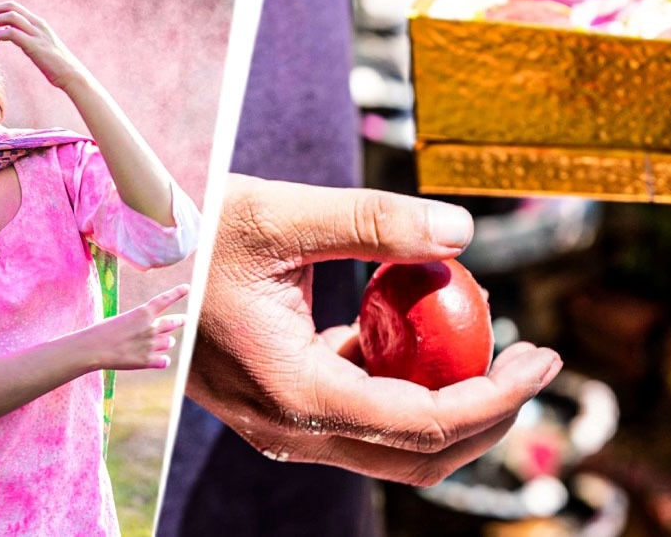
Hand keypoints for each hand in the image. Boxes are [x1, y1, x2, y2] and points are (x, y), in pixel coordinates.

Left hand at [0, 1, 86, 90]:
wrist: (72, 75)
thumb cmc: (56, 65)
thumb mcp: (40, 45)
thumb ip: (26, 36)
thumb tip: (11, 32)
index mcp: (39, 23)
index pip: (14, 6)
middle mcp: (37, 24)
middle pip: (10, 6)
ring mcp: (36, 34)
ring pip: (9, 16)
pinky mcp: (34, 46)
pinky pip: (10, 33)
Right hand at [85, 284, 189, 369]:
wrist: (93, 349)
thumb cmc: (103, 332)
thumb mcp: (123, 320)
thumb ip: (141, 325)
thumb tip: (156, 336)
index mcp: (143, 313)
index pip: (164, 300)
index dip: (176, 293)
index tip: (187, 288)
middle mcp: (151, 327)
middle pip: (173, 322)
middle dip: (179, 320)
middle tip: (184, 319)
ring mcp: (150, 344)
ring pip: (169, 342)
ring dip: (166, 342)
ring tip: (159, 343)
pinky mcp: (147, 361)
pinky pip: (164, 361)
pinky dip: (163, 360)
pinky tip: (159, 360)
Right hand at [186, 174, 562, 485]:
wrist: (128, 259)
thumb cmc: (192, 233)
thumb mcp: (279, 213)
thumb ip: (373, 222)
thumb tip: (461, 232)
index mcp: (292, 390)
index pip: (422, 423)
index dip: (495, 396)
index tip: (541, 356)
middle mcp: (287, 427)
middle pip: (416, 456)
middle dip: (488, 417)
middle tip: (531, 362)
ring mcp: (279, 426)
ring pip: (388, 448)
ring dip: (448, 409)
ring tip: (486, 347)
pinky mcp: (277, 409)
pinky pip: (356, 420)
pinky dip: (400, 390)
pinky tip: (406, 333)